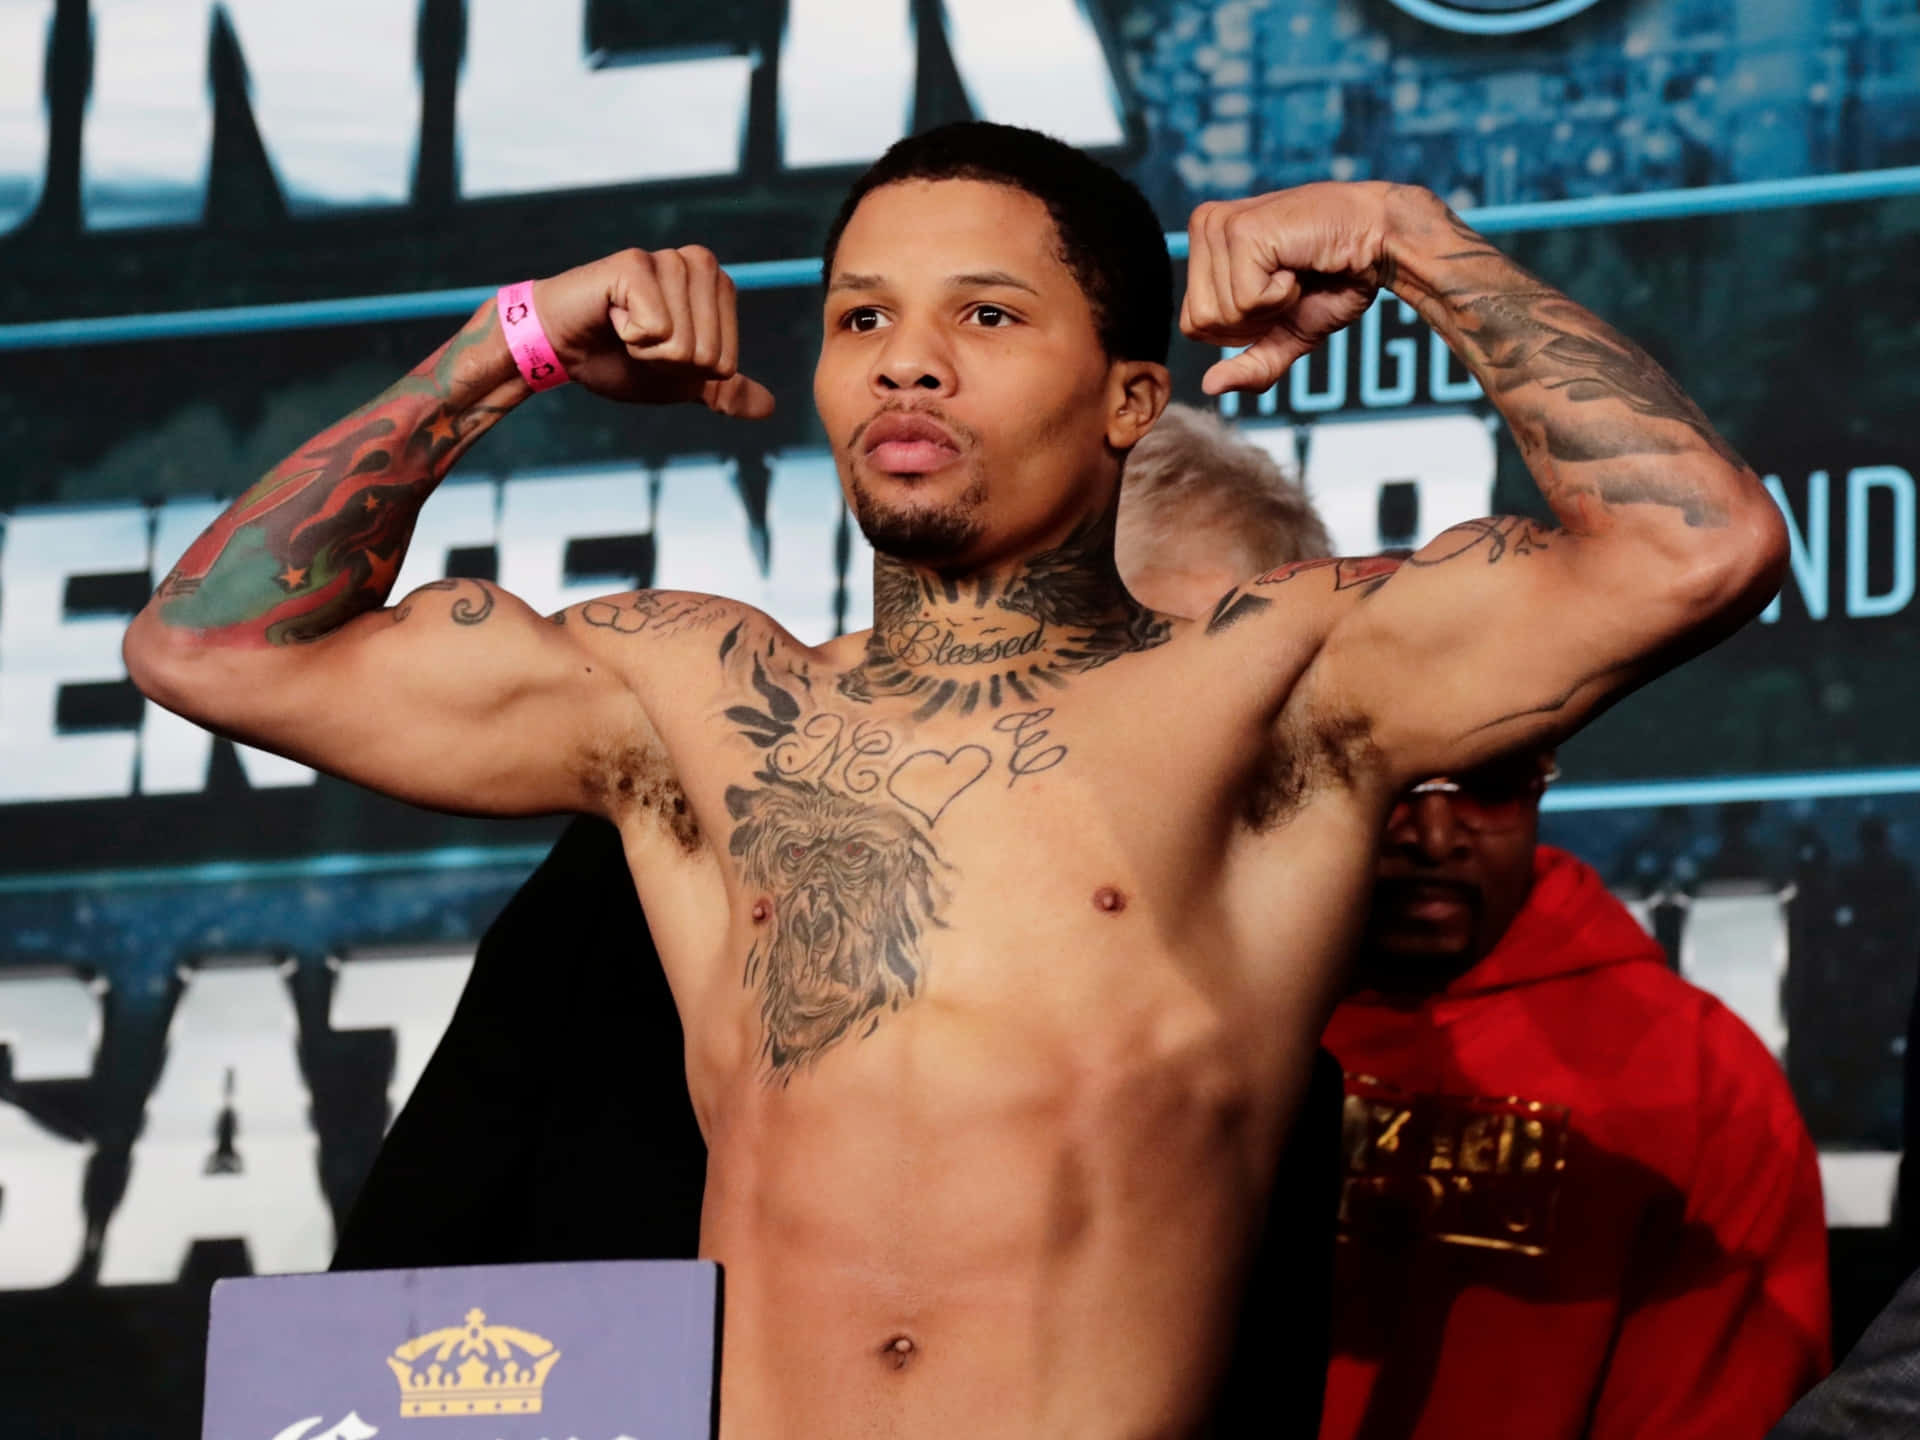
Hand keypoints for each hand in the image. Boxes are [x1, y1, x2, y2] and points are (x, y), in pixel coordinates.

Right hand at [531, 247, 775, 417]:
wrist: (562, 349)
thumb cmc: (618, 358)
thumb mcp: (679, 382)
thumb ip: (723, 391)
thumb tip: (769, 408)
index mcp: (718, 288)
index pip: (726, 363)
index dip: (686, 371)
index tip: (657, 349)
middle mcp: (700, 264)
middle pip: (708, 354)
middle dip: (667, 362)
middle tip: (637, 338)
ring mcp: (668, 259)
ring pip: (684, 343)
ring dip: (647, 349)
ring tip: (624, 326)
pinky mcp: (636, 263)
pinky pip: (655, 327)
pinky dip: (629, 335)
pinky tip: (612, 315)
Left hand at [1181, 183, 1396, 395]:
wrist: (1380, 243)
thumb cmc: (1336, 280)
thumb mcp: (1286, 335)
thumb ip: (1250, 366)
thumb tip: (1210, 387)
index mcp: (1205, 245)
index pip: (1193, 324)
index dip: (1242, 329)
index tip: (1277, 296)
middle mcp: (1205, 226)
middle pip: (1202, 322)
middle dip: (1254, 321)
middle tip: (1288, 282)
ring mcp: (1220, 225)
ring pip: (1222, 312)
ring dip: (1271, 305)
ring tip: (1294, 270)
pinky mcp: (1242, 230)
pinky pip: (1245, 300)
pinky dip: (1280, 295)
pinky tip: (1298, 264)